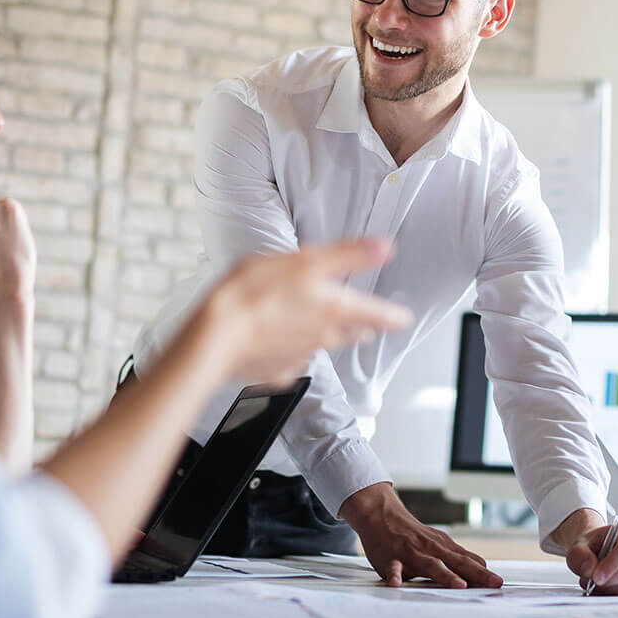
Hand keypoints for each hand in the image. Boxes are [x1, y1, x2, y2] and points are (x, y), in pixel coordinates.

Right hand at [194, 239, 411, 385]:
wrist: (215, 338)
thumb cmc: (254, 295)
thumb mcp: (305, 261)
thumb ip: (348, 255)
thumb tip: (385, 247)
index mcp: (337, 310)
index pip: (378, 315)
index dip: (393, 316)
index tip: (403, 319)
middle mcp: (325, 338)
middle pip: (352, 333)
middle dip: (360, 327)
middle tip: (367, 325)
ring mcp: (301, 357)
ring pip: (323, 346)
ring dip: (328, 337)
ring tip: (325, 328)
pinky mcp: (277, 371)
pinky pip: (292, 361)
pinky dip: (291, 351)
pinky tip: (277, 341)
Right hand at [340, 482, 500, 587]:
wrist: (382, 515)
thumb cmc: (413, 535)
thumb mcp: (439, 543)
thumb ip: (458, 557)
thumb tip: (483, 566)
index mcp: (444, 548)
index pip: (469, 562)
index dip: (483, 573)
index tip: (499, 584)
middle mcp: (432, 551)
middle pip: (458, 563)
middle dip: (478, 575)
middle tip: (494, 584)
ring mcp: (412, 554)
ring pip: (431, 565)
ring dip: (446, 575)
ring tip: (459, 585)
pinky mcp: (391, 559)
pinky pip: (394, 568)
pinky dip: (396, 575)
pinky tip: (398, 584)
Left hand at [564, 516, 617, 594]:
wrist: (598, 549)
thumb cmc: (594, 544)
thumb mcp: (580, 544)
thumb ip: (580, 554)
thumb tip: (589, 567)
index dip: (612, 564)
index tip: (596, 576)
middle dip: (609, 579)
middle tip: (591, 580)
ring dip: (610, 588)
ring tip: (596, 581)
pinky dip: (616, 592)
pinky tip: (606, 585)